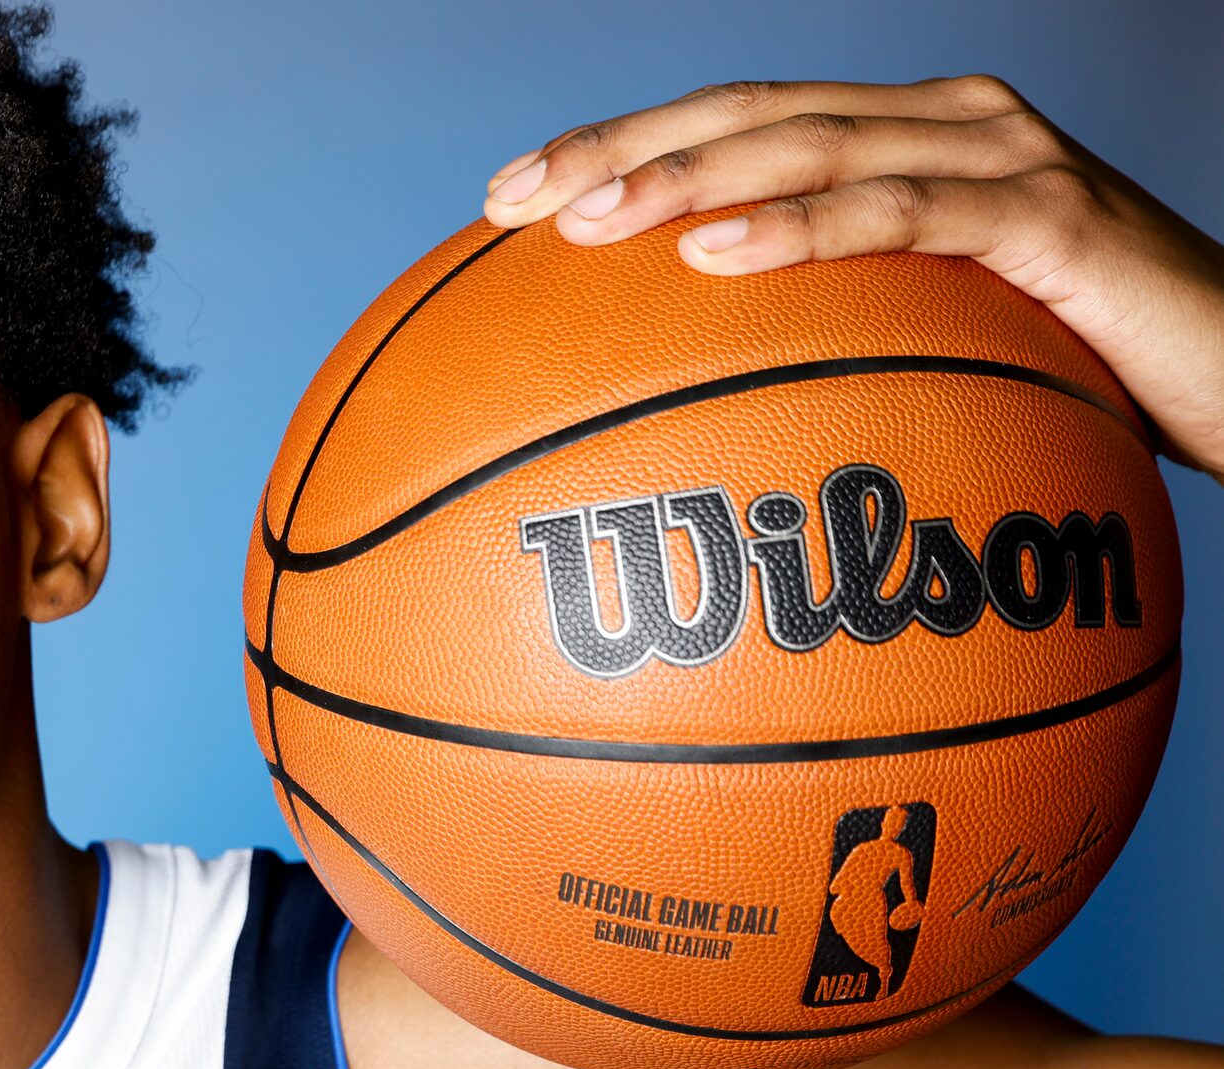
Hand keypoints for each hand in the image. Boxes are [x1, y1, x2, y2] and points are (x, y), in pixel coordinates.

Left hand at [480, 78, 1223, 480]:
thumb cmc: (1080, 386)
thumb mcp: (932, 364)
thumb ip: (829, 361)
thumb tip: (684, 442)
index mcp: (900, 146)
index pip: (734, 125)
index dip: (616, 147)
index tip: (502, 206)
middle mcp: (943, 124)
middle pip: (751, 112)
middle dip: (619, 148)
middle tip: (509, 203)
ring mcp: (1000, 156)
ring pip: (814, 145)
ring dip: (687, 178)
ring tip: (584, 219)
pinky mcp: (1049, 216)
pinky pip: (907, 214)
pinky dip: (805, 229)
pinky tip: (712, 257)